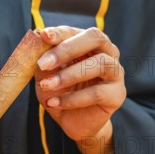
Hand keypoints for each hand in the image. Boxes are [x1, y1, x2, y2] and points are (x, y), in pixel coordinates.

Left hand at [35, 26, 125, 143]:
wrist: (72, 122)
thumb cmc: (60, 93)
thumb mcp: (45, 75)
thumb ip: (43, 60)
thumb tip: (37, 41)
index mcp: (88, 44)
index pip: (76, 31)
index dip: (60, 33)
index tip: (43, 36)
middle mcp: (107, 53)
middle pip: (95, 38)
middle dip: (67, 49)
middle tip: (44, 63)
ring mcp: (115, 73)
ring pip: (100, 64)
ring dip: (69, 75)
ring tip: (48, 85)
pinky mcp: (117, 94)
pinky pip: (97, 93)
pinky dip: (72, 98)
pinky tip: (54, 103)